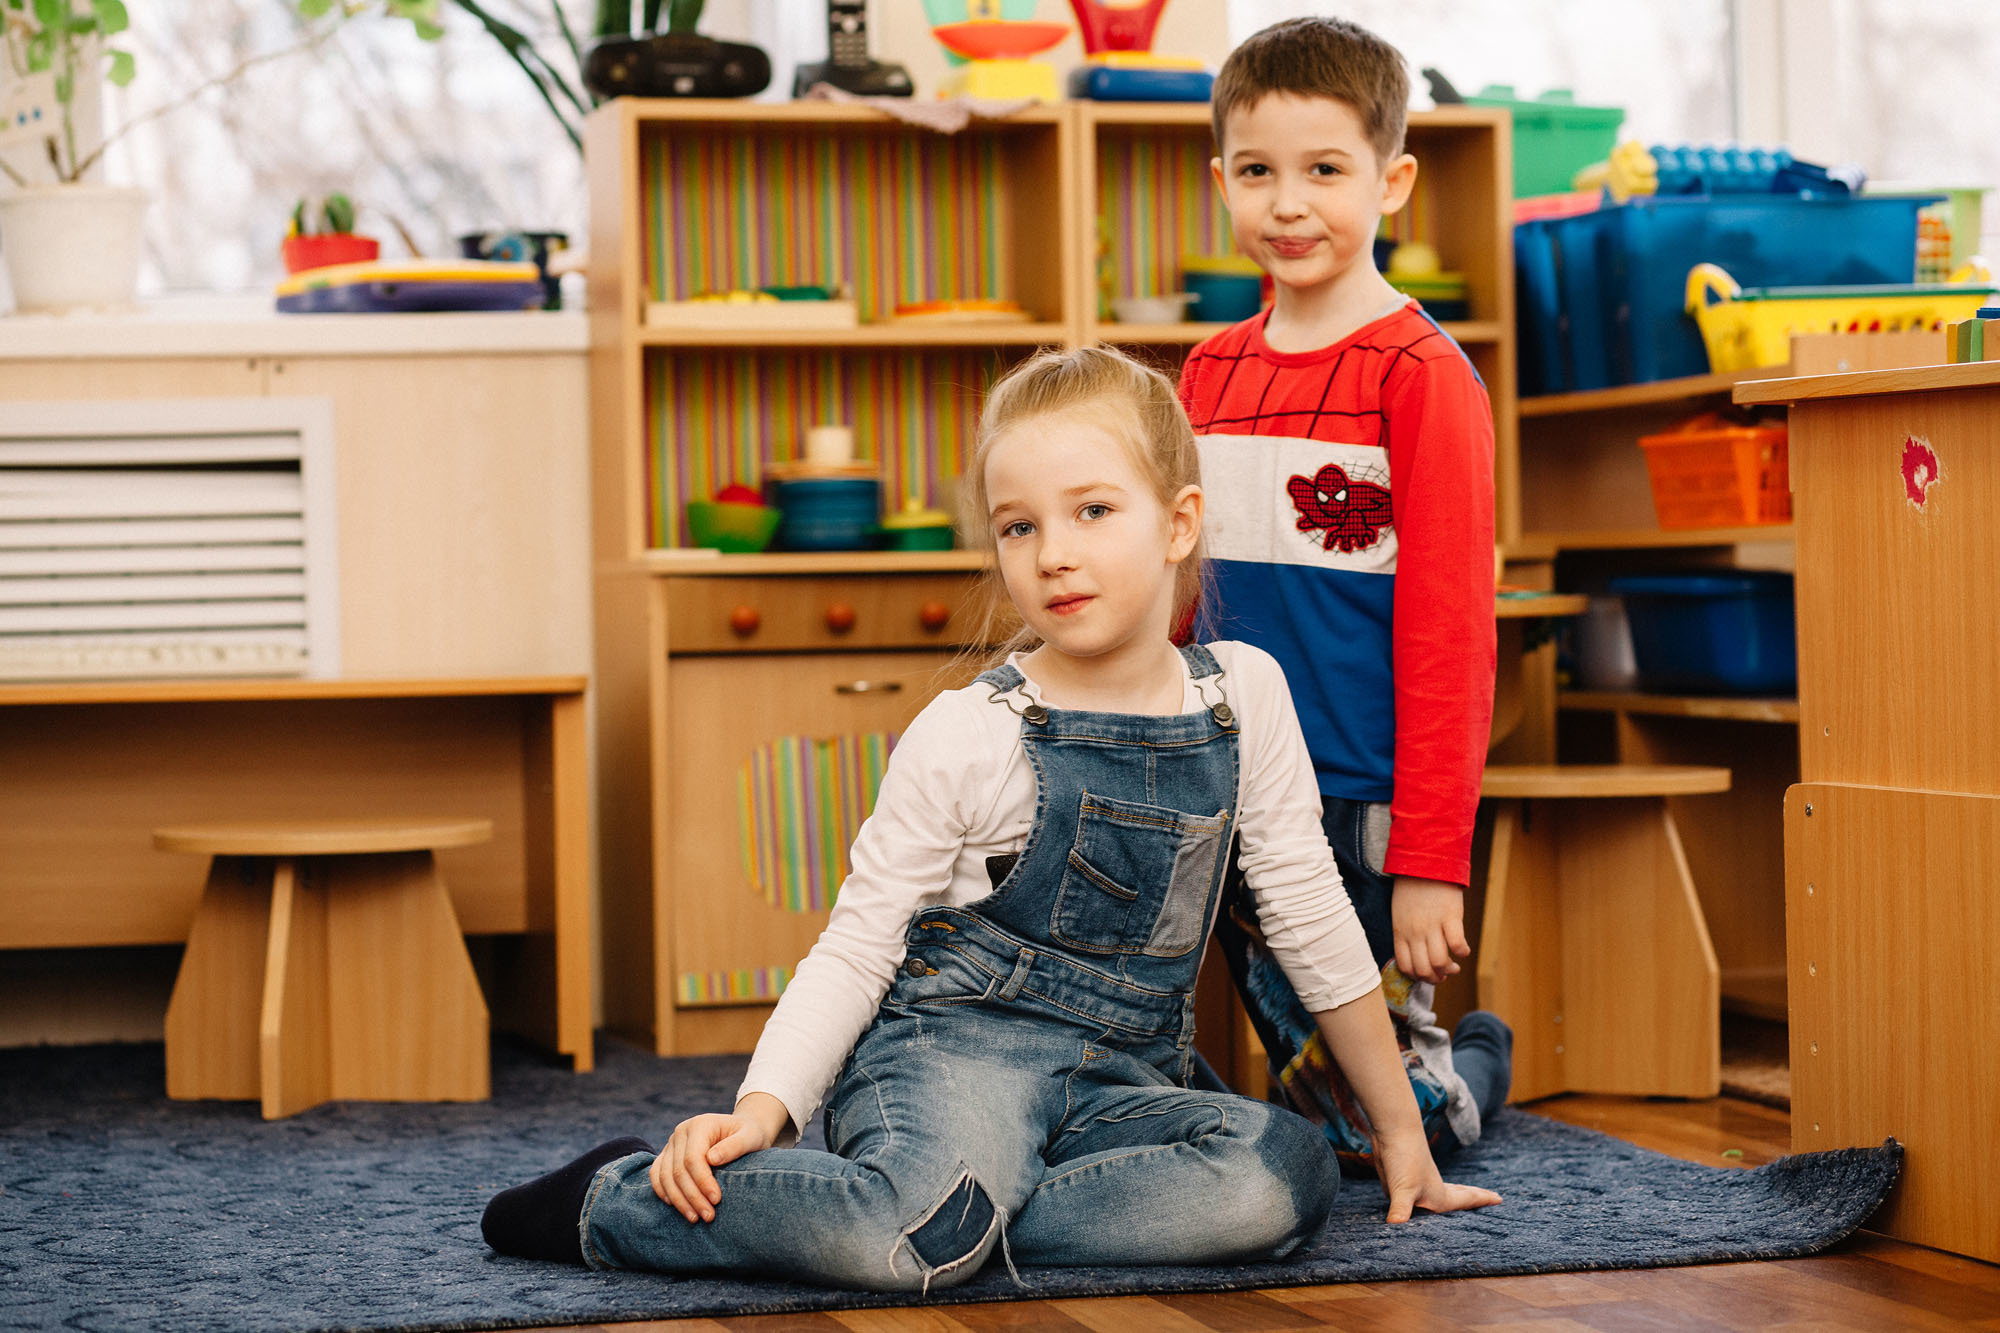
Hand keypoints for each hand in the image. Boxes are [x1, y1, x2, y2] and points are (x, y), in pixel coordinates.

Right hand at [649, 1101, 779, 1221]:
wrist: (740, 1131)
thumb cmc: (748, 1135)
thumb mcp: (750, 1137)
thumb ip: (735, 1145)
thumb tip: (712, 1159)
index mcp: (700, 1125)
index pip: (693, 1158)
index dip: (702, 1182)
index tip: (716, 1200)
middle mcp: (681, 1132)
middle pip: (678, 1170)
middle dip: (692, 1197)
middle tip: (709, 1216)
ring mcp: (671, 1143)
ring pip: (665, 1176)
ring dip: (678, 1200)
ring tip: (695, 1218)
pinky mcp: (666, 1155)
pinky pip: (656, 1175)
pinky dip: (663, 1192)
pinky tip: (677, 1207)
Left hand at [1372, 1129, 1500, 1223]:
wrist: (1392, 1129)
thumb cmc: (1403, 1158)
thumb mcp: (1402, 1188)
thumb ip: (1400, 1210)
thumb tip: (1393, 1225)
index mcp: (1440, 1197)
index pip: (1467, 1200)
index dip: (1482, 1200)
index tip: (1500, 1198)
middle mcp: (1432, 1191)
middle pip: (1459, 1195)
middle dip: (1474, 1198)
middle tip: (1492, 1197)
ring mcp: (1418, 1184)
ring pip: (1442, 1193)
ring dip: (1454, 1197)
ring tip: (1463, 1198)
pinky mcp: (1403, 1181)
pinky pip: (1421, 1194)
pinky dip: (1426, 1198)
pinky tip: (1422, 1200)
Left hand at [1391, 876, 1469, 983]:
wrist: (1424, 862)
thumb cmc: (1411, 888)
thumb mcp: (1399, 912)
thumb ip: (1405, 932)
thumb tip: (1417, 953)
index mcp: (1400, 931)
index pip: (1405, 966)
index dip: (1418, 977)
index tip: (1427, 975)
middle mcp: (1414, 932)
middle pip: (1423, 969)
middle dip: (1435, 979)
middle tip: (1443, 974)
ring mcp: (1432, 925)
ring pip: (1439, 962)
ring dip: (1449, 969)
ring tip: (1454, 966)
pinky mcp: (1450, 917)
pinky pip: (1457, 944)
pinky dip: (1463, 952)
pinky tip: (1464, 950)